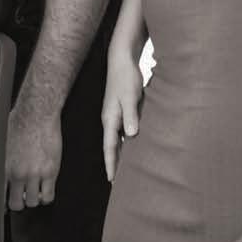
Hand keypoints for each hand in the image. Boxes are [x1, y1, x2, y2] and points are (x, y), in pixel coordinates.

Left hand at [6, 95, 61, 209]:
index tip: (4, 203)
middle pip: (17, 204)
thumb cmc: (18, 122)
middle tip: (21, 198)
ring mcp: (36, 174)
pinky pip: (49, 196)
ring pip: (33, 202)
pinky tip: (44, 190)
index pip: (0, 195)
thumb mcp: (1, 142)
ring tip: (33, 192)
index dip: (2, 202)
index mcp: (4, 166)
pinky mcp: (51, 171)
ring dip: (33, 199)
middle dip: (18, 203)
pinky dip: (46, 197)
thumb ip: (0, 159)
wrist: (37, 113)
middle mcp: (19, 173)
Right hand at [101, 50, 143, 181]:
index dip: (111, 163)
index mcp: (110, 118)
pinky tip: (132, 146)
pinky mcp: (121, 110)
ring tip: (124, 169)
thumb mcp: (130, 96)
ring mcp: (115, 114)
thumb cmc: (126, 77)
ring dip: (119, 153)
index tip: (111, 179)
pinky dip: (125, 142)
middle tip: (116, 181)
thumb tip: (131, 135)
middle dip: (113, 163)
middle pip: (111, 146)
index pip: (109, 146)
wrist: (122, 60)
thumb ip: (131, 115)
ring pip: (116, 139)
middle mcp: (110, 119)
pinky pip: (122, 131)